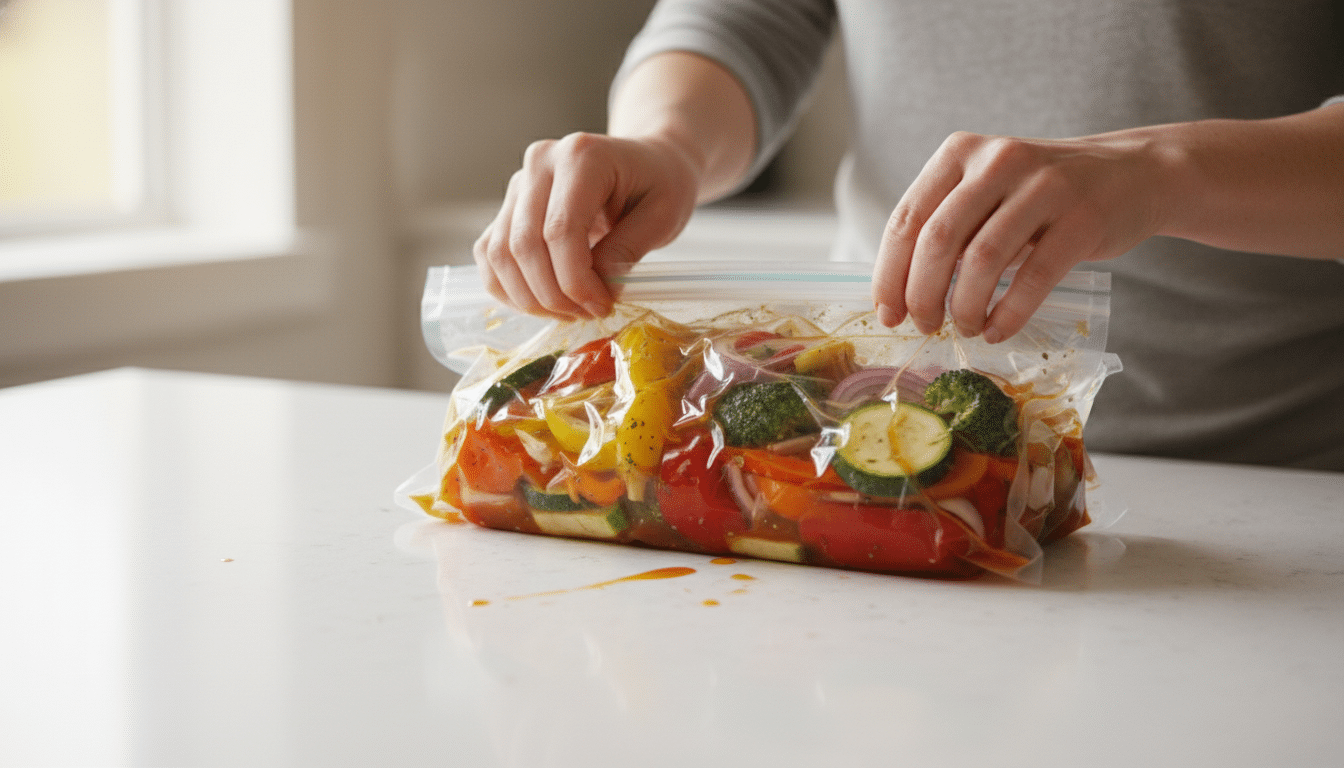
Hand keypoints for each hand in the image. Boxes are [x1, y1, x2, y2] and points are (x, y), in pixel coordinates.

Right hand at [474, 132, 699, 318]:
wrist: (648, 163)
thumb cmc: (659, 184)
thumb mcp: (663, 216)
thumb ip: (628, 249)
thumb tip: (597, 288)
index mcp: (581, 156)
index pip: (560, 230)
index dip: (575, 281)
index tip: (602, 306)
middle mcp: (540, 163)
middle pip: (524, 246)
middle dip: (554, 295)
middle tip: (589, 314)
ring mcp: (519, 184)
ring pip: (500, 254)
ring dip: (530, 297)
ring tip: (570, 311)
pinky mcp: (509, 207)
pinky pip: (490, 255)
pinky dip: (510, 289)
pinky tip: (544, 303)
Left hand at [872, 129, 1170, 340]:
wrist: (1134, 174)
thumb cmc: (1041, 196)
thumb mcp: (986, 193)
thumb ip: (946, 227)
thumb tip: (897, 294)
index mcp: (960, 152)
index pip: (907, 219)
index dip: (889, 273)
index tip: (886, 313)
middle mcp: (998, 160)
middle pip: (938, 240)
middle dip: (921, 295)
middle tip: (924, 326)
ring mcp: (1043, 185)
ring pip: (982, 260)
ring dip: (964, 307)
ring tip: (964, 328)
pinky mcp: (1083, 217)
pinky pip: (1033, 276)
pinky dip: (1008, 313)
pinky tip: (997, 331)